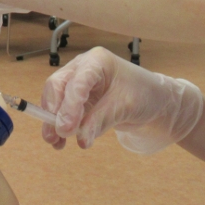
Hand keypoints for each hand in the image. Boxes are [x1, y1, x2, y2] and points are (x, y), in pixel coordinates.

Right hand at [40, 47, 203, 152]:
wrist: (152, 99)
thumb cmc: (143, 94)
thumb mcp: (125, 106)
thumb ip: (101, 121)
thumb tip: (80, 140)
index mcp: (97, 61)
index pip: (77, 81)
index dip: (69, 105)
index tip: (66, 129)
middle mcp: (82, 67)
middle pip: (58, 86)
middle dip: (54, 111)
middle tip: (57, 135)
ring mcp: (76, 81)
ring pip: (55, 98)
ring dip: (52, 121)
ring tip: (55, 143)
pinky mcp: (75, 97)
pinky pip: (60, 110)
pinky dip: (58, 125)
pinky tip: (60, 142)